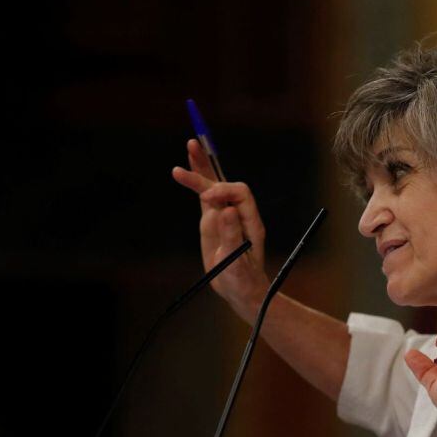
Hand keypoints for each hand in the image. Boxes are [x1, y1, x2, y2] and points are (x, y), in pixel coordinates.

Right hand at [172, 139, 269, 321]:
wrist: (241, 291)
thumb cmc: (243, 281)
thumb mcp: (237, 262)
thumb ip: (232, 236)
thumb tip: (225, 210)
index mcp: (250, 221)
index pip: (239, 194)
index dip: (223, 191)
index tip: (208, 200)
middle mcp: (239, 213)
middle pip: (225, 181)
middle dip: (209, 165)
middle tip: (193, 145)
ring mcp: (225, 215)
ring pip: (213, 185)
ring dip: (201, 167)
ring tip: (190, 145)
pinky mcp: (213, 220)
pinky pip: (205, 196)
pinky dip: (196, 182)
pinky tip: (186, 169)